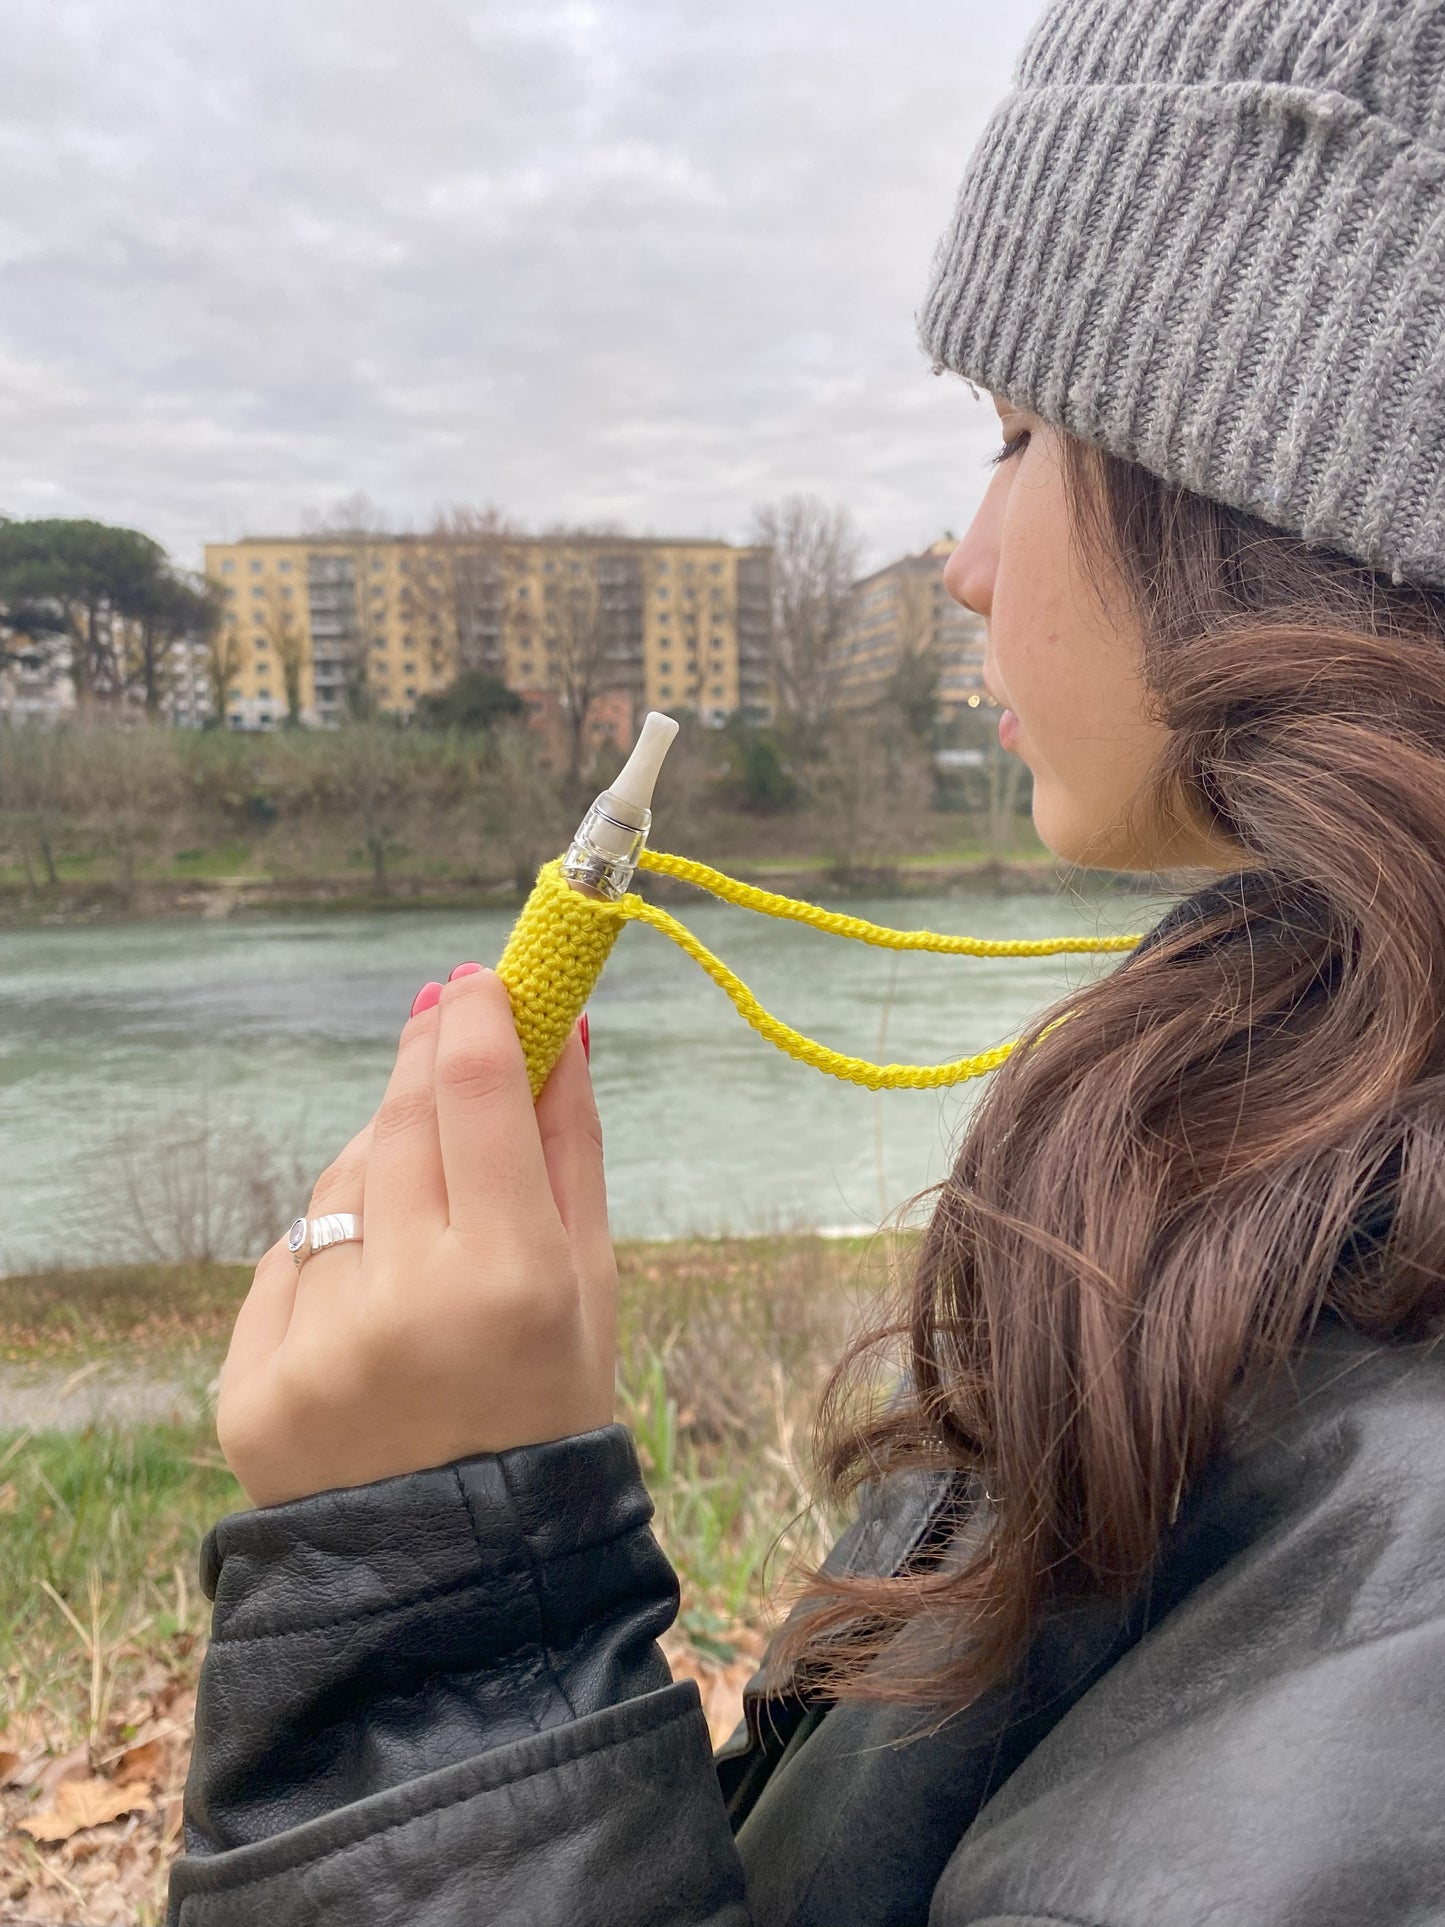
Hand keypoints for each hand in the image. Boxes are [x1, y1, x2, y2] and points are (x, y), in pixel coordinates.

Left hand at [217, 967, 614, 1508]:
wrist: (460, 1579)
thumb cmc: (549, 1416)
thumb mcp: (592, 1289)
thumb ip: (571, 1150)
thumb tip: (561, 1030)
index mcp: (512, 1279)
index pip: (476, 1094)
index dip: (474, 1018)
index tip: (475, 979)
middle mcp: (406, 1304)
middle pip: (396, 1125)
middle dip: (421, 1062)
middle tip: (440, 1017)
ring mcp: (316, 1348)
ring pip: (336, 1193)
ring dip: (377, 1173)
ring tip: (424, 1220)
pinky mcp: (248, 1388)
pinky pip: (284, 1266)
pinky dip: (327, 1261)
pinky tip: (372, 1302)